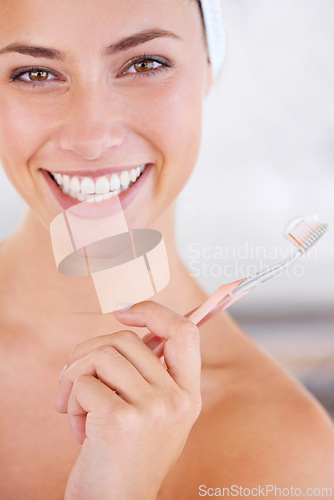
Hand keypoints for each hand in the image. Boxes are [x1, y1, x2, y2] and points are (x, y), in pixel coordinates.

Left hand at [56, 300, 201, 499]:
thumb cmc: (126, 457)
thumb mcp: (152, 414)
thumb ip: (148, 373)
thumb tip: (128, 328)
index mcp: (188, 394)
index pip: (185, 332)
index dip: (154, 312)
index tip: (124, 312)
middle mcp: (177, 399)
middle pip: (126, 340)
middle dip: (89, 352)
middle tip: (75, 377)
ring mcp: (153, 408)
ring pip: (102, 355)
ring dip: (76, 377)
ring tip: (75, 405)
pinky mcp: (121, 420)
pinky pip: (83, 384)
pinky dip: (70, 401)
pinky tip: (78, 428)